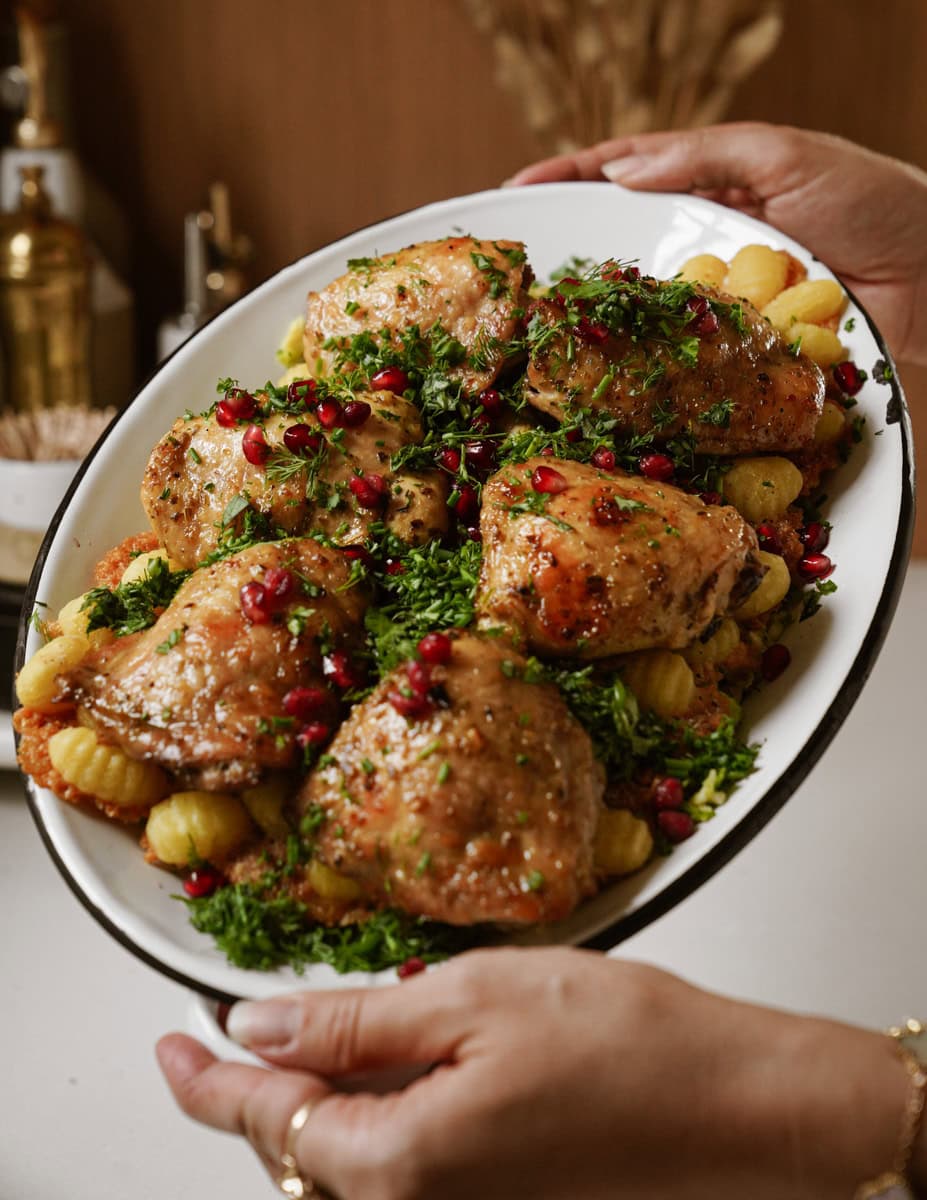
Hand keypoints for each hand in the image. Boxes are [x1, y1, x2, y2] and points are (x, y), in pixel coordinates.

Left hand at [156, 946, 909, 1199]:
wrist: (744, 1108)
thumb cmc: (633, 1048)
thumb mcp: (476, 998)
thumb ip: (360, 1019)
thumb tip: (266, 1023)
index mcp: (404, 1161)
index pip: (265, 1122)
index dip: (204, 1080)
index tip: (171, 1044)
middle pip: (302, 1148)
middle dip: (263, 1083)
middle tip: (238, 1025)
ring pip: (353, 1154)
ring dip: (323, 1092)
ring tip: (318, 1029)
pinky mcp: (498, 1196)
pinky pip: (406, 1159)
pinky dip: (379, 1107)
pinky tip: (393, 1056)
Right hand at [508, 122, 926, 365]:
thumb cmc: (876, 201)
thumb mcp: (791, 155)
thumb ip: (709, 157)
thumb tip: (624, 171)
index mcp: (716, 180)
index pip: (627, 171)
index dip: (571, 178)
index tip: (518, 191)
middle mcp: (709, 239)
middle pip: (624, 240)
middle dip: (569, 253)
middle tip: (515, 271)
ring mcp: (719, 296)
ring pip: (644, 304)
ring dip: (597, 317)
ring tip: (542, 326)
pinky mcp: (737, 349)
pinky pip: (681, 354)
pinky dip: (645, 363)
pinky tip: (607, 373)